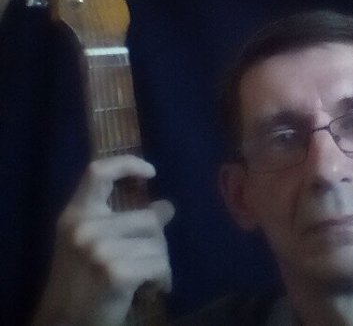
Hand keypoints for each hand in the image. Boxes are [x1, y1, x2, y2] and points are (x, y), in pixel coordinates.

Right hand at [32, 155, 173, 325]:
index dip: (127, 164)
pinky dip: (163, 277)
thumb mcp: (88, 242)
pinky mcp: (116, 273)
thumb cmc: (81, 279)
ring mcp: (99, 250)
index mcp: (76, 214)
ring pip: (158, 242)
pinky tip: (156, 286)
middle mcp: (85, 228)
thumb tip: (166, 207)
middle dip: (159, 239)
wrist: (64, 322)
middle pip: (148, 218)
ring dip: (160, 260)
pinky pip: (160, 264)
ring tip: (150, 274)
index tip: (151, 172)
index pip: (98, 172)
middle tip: (152, 256)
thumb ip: (119, 220)